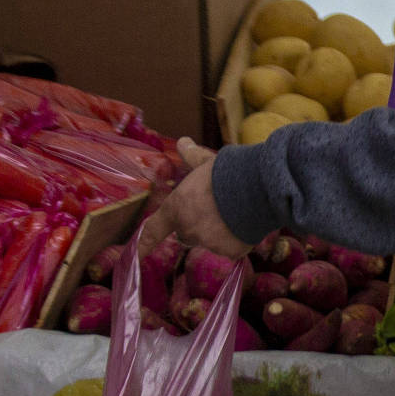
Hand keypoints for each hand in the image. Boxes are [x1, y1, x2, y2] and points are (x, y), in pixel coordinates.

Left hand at [139, 139, 254, 258]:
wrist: (259, 186)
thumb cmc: (229, 171)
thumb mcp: (206, 161)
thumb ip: (192, 155)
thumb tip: (183, 141)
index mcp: (177, 208)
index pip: (153, 230)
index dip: (143, 244)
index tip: (135, 255)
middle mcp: (188, 229)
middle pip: (187, 234)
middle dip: (197, 226)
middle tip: (216, 209)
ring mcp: (209, 242)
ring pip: (211, 241)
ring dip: (219, 232)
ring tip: (237, 213)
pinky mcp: (230, 251)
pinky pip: (232, 248)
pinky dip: (239, 239)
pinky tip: (248, 223)